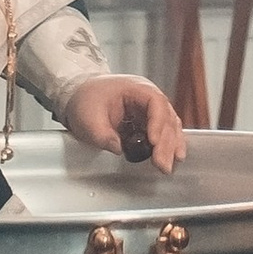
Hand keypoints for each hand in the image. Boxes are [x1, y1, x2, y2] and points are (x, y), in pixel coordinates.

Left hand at [60, 76, 186, 169]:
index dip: (157, 123)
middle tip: (162, 164)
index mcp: (135, 88)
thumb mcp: (88, 119)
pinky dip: (168, 145)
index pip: (156, 103)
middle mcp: (147, 97)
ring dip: (171, 146)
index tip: (153, 142)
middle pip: (166, 117)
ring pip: (169, 126)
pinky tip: (173, 158)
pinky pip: (164, 133)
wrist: (80, 97)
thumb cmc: (85, 100)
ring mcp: (149, 109)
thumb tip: (119, 149)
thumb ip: (102, 135)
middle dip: (166, 143)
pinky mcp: (147, 122)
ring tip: (168, 166)